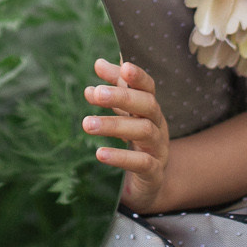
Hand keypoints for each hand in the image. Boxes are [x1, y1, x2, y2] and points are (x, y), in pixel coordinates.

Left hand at [83, 58, 169, 212]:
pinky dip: (121, 158)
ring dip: (114, 125)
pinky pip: (142, 163)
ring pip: (144, 131)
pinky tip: (99, 153)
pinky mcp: (154, 173)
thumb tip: (99, 63)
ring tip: (87, 124)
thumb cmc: (136, 141)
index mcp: (150, 109)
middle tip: (96, 94)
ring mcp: (159, 149)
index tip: (123, 66)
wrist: (151, 183)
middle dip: (123, 97)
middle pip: (148, 105)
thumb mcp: (126, 114)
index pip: (148, 87)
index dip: (138, 76)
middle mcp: (158, 125)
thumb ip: (115, 89)